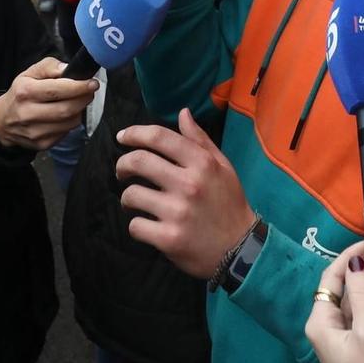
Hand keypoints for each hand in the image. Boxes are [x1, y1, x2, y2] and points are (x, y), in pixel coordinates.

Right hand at [0, 55, 96, 150]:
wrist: (3, 121)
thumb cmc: (20, 94)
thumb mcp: (29, 74)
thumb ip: (49, 66)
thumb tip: (68, 69)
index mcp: (25, 92)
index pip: (57, 90)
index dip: (79, 87)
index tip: (92, 83)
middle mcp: (28, 113)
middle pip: (66, 109)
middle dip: (84, 99)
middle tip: (90, 91)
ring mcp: (35, 132)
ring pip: (70, 122)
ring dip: (79, 111)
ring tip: (76, 101)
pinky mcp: (42, 144)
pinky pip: (66, 132)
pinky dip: (71, 122)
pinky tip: (65, 115)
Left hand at [115, 109, 253, 278]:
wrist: (241, 250)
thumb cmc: (229, 204)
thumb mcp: (223, 167)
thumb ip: (200, 140)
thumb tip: (182, 113)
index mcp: (202, 164)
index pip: (159, 137)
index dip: (135, 133)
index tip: (123, 137)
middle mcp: (189, 185)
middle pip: (138, 161)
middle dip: (122, 164)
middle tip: (122, 171)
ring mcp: (178, 213)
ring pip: (132, 195)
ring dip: (127, 198)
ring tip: (135, 201)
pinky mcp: (169, 239)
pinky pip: (135, 226)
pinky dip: (136, 225)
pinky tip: (146, 225)